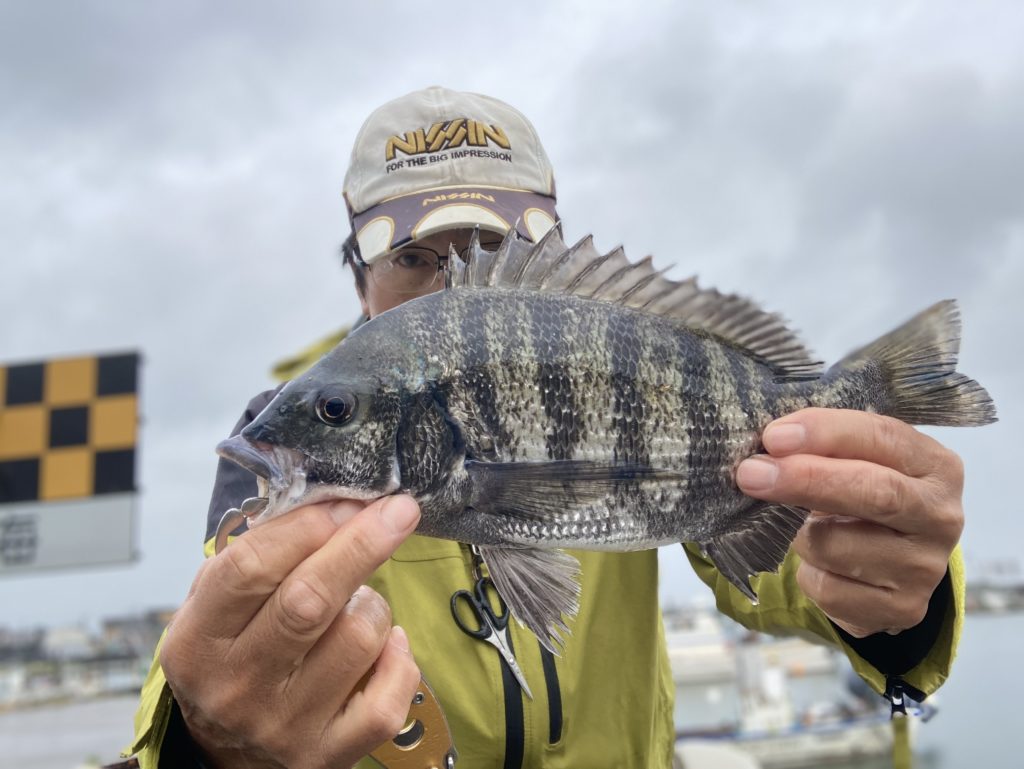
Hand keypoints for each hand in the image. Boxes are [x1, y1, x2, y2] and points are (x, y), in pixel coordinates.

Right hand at [160, 495, 421, 768]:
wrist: (230, 758)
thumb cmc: (232, 659)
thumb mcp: (215, 607)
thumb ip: (257, 554)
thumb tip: (330, 501)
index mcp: (198, 643)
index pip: (249, 569)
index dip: (305, 527)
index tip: (346, 502)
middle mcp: (236, 687)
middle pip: (309, 600)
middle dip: (361, 544)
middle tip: (398, 510)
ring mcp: (283, 726)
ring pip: (358, 636)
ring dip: (374, 604)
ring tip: (359, 604)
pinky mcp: (328, 754)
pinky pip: (388, 698)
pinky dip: (400, 660)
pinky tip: (388, 644)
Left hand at [736, 408, 963, 637]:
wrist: (889, 563)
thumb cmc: (862, 493)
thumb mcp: (854, 460)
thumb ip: (823, 448)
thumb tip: (767, 447)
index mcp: (935, 465)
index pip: (882, 437)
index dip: (825, 434)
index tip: (774, 437)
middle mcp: (941, 516)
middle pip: (875, 492)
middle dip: (806, 480)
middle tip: (751, 474)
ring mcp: (924, 568)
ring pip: (836, 545)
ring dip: (797, 533)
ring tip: (798, 525)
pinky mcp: (902, 610)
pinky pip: (827, 588)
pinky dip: (807, 572)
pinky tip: (818, 563)